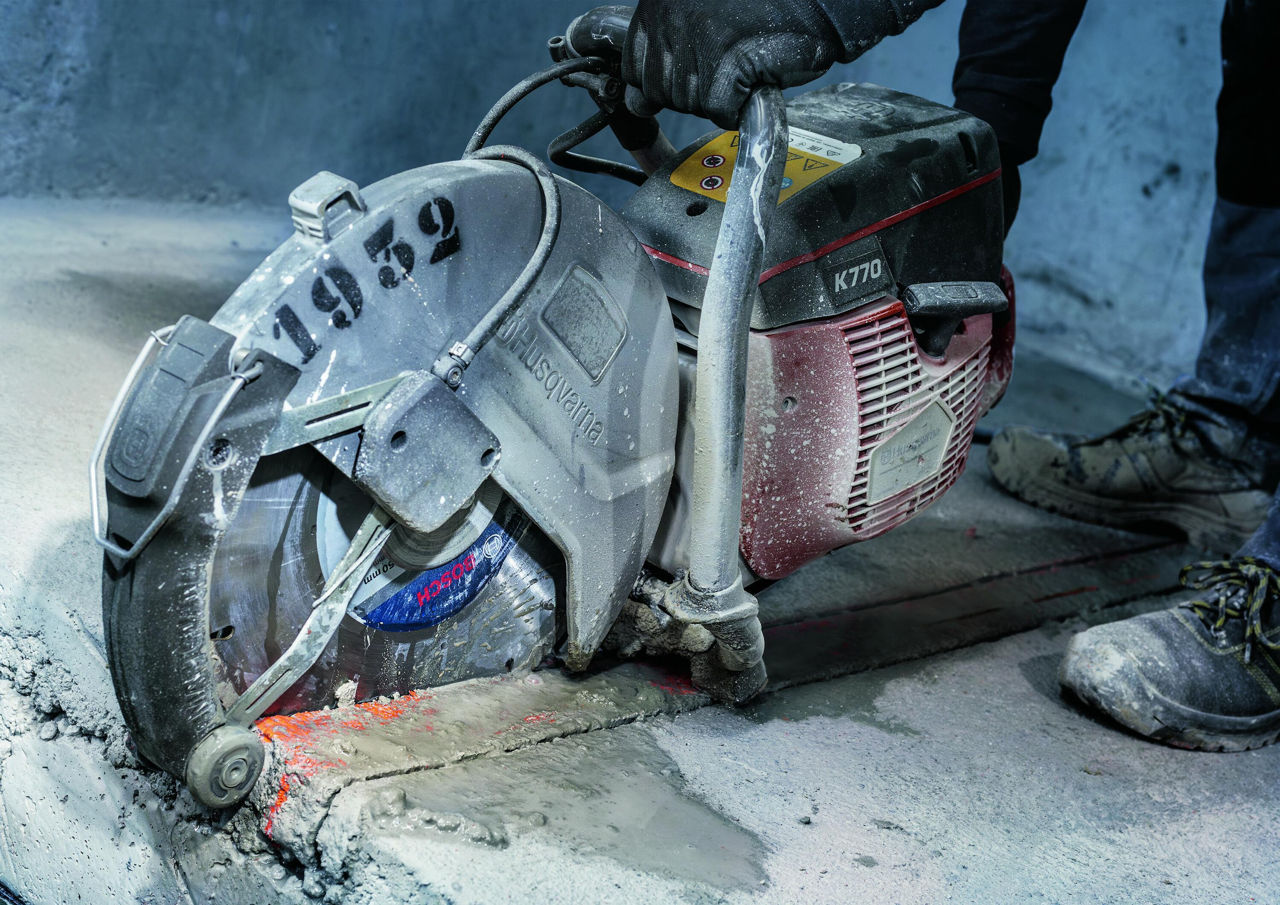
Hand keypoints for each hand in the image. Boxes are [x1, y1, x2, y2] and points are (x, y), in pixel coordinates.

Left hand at [622, 0, 844, 128]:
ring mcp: (699, 38)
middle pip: (661, 91)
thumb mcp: (699, 22)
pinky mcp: (728, 59)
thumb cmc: (764, 9)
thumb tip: (638, 103)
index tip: (689, 75)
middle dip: (692, 91)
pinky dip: (740, 104)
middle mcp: (672, 17)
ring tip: (743, 66)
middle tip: (726, 66)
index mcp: (660, 4)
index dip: (663, 81)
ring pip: (690, 103)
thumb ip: (665, 56)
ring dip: (719, 96)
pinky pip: (720, 109)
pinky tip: (754, 78)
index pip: (635, 68)